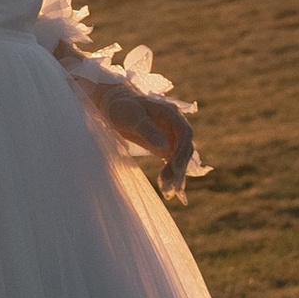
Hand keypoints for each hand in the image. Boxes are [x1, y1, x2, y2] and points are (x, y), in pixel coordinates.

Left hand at [93, 78, 198, 195]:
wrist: (113, 106)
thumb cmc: (122, 107)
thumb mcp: (131, 117)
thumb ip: (147, 130)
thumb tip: (165, 147)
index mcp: (170, 113)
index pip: (184, 133)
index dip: (182, 151)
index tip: (176, 168)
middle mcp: (174, 125)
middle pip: (185, 148)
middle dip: (179, 167)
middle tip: (169, 186)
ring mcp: (170, 136)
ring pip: (180, 157)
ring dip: (176, 174)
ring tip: (167, 191)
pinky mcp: (164, 146)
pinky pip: (172, 162)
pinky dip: (170, 174)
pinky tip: (166, 188)